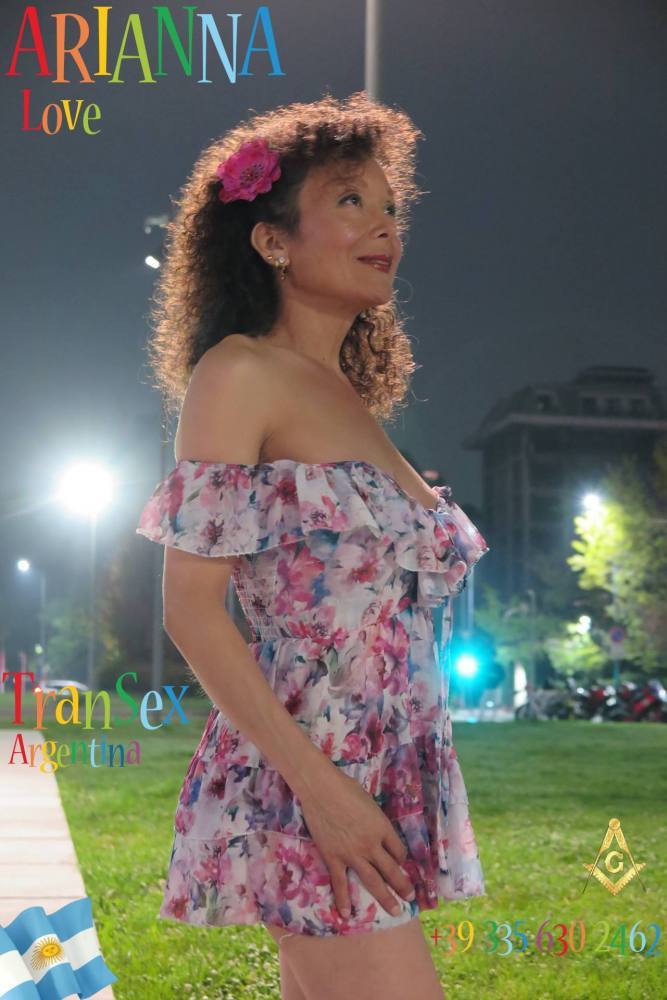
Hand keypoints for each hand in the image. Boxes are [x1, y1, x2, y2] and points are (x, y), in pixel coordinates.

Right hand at [299, 767, 415, 918]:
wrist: (322, 790)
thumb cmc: (346, 789)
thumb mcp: (370, 802)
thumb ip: (375, 819)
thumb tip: (376, 827)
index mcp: (382, 828)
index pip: (399, 850)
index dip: (402, 859)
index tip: (400, 863)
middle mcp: (371, 845)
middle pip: (391, 870)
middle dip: (403, 885)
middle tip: (410, 897)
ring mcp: (352, 854)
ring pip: (373, 881)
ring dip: (385, 897)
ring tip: (395, 911)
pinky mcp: (334, 858)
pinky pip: (340, 883)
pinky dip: (344, 900)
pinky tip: (347, 914)